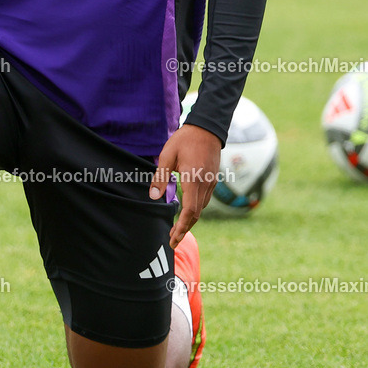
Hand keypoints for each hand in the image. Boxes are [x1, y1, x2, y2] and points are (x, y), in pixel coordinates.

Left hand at [149, 123, 220, 247]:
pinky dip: (196, 210)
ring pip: (202, 208)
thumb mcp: (167, 155)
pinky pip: (204, 199)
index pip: (190, 211)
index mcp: (193, 179)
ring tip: (177, 229)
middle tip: (172, 240)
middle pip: (196, 214)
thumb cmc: (185, 139)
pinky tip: (187, 212)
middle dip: (185, 229)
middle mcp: (205, 184)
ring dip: (190, 220)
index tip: (173, 238)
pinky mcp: (212, 179)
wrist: (207, 128)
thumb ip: (160, 177)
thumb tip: (154, 197)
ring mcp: (211, 182)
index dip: (182, 227)